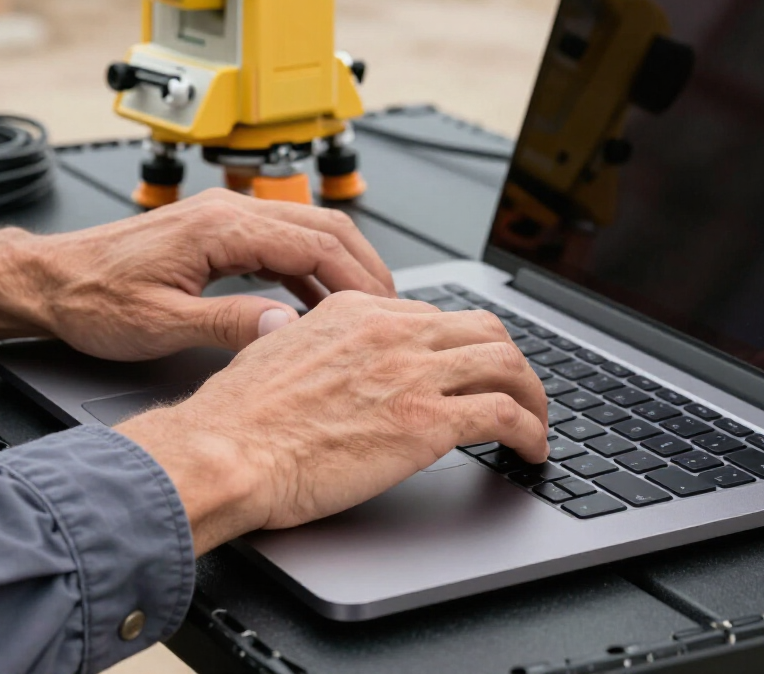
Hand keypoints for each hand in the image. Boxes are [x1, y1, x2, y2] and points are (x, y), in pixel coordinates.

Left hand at [0, 189, 394, 357]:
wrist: (47, 281)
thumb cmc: (90, 298)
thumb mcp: (159, 324)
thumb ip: (228, 325)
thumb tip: (285, 330)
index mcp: (220, 228)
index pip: (315, 244)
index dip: (357, 278)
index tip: (383, 309)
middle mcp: (226, 211)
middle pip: (322, 227)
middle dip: (364, 267)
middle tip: (392, 308)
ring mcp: (222, 217)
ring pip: (305, 230)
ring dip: (340, 267)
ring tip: (364, 310)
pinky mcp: (214, 231)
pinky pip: (280, 241)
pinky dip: (309, 269)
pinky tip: (316, 303)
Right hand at [117, 292, 549, 554]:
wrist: (227, 451)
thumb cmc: (238, 419)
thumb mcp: (274, 352)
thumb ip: (306, 344)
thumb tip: (309, 346)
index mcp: (356, 312)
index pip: (434, 317)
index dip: (463, 346)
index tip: (469, 369)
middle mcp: (392, 333)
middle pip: (484, 331)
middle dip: (511, 362)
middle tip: (519, 390)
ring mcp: (413, 374)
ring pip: (507, 365)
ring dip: (533, 396)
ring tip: (537, 423)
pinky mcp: (428, 422)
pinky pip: (505, 416)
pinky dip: (531, 433)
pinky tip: (532, 451)